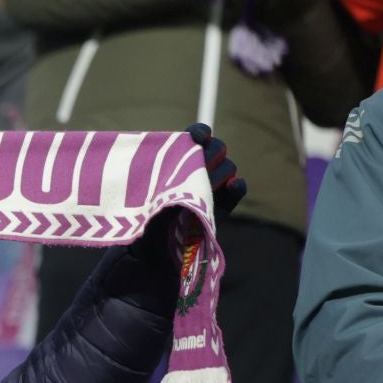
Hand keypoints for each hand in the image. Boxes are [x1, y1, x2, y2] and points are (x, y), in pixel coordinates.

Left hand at [136, 123, 243, 261]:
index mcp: (181, 159)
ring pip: (228, 166)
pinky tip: (232, 186)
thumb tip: (177, 161)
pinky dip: (237, 186)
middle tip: (196, 168)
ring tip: (202, 187)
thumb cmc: (144, 217)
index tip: (196, 138)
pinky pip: (238, 188)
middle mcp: (200, 168)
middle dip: (208, 155)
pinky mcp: (224, 202)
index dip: (199, 134)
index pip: (197, 136)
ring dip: (218, 173)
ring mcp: (214, 184)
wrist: (150, 248)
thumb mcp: (148, 194)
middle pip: (217, 148)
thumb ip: (161, 174)